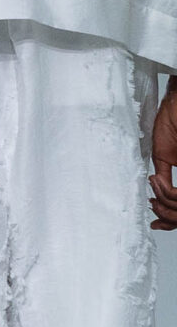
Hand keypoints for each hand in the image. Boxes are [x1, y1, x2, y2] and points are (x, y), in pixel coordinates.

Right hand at [150, 79, 176, 230]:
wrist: (175, 104)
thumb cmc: (171, 122)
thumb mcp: (164, 157)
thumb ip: (164, 178)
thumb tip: (160, 198)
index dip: (170, 220)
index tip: (155, 222)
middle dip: (166, 215)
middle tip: (152, 205)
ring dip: (165, 201)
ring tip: (153, 187)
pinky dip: (167, 192)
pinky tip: (156, 181)